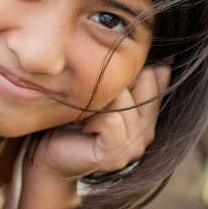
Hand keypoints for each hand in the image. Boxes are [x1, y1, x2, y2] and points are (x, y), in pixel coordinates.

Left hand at [33, 64, 170, 178]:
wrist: (47, 155)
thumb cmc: (69, 120)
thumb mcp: (99, 93)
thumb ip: (124, 78)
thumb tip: (160, 52)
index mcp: (148, 115)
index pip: (157, 74)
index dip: (126, 71)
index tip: (101, 84)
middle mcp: (148, 132)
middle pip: (144, 82)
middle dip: (113, 83)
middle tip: (90, 101)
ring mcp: (135, 146)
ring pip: (125, 99)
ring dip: (97, 102)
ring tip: (83, 116)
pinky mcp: (117, 154)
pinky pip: (112, 119)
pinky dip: (93, 117)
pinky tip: (82, 127)